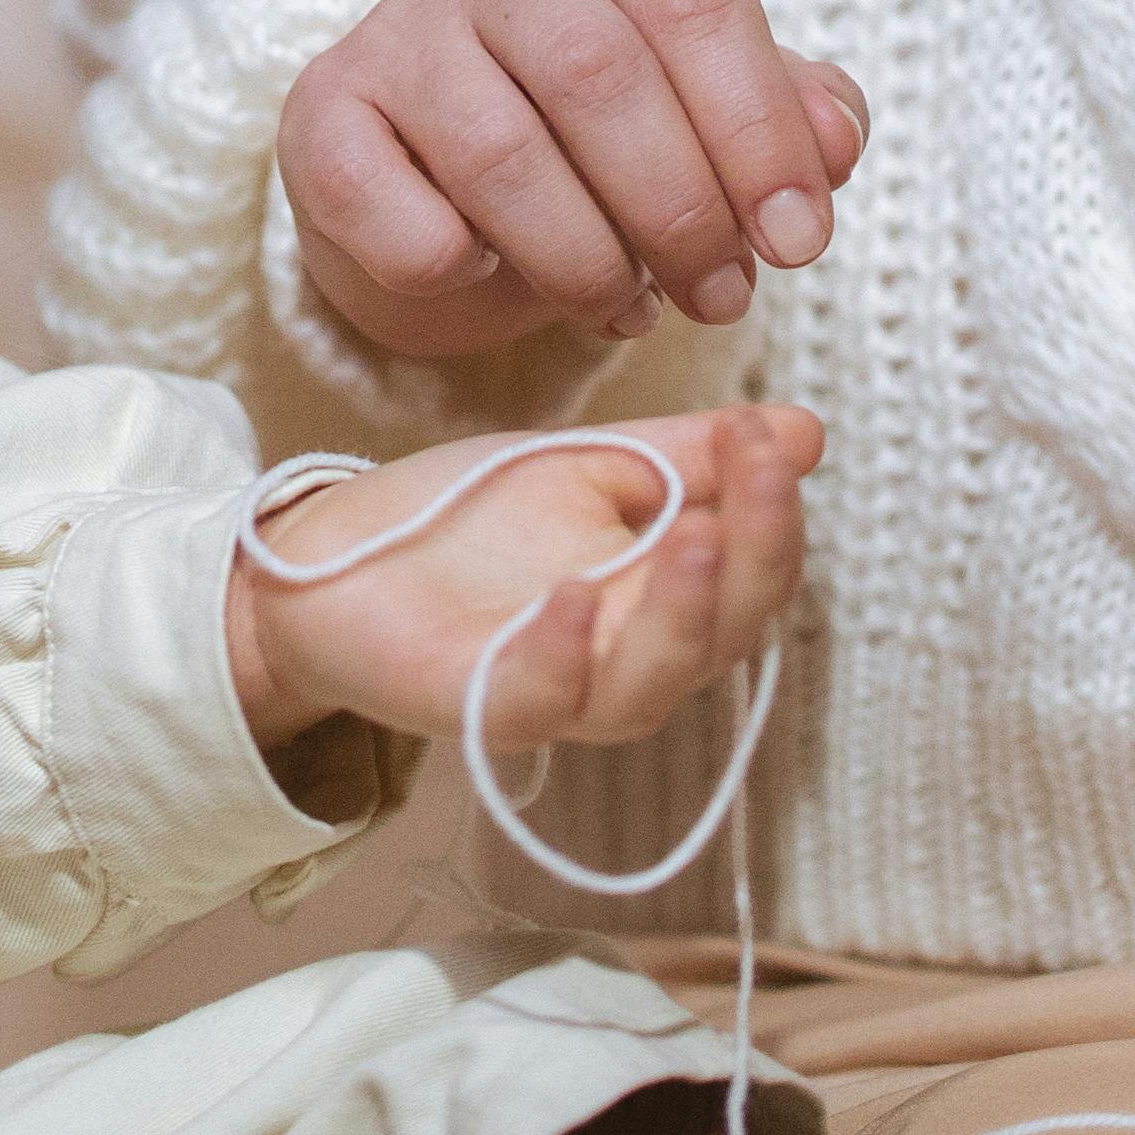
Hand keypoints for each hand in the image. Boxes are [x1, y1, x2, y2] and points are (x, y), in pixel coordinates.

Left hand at [225, 404, 819, 774]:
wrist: (331, 556)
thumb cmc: (469, 519)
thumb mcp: (590, 465)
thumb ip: (688, 456)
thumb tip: (803, 429)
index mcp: (662, 601)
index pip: (751, 572)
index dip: (771, 506)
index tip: (766, 431)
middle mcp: (625, 658)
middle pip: (723, 634)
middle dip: (753, 550)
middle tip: (755, 466)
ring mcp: (557, 691)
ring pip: (648, 684)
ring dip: (681, 611)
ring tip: (697, 532)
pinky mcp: (480, 706)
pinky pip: (538, 701)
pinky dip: (561, 655)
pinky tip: (573, 596)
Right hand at [279, 0, 867, 362]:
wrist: (432, 179)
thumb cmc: (593, 133)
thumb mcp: (709, 110)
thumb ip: (790, 113)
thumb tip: (834, 141)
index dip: (761, 133)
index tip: (800, 244)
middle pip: (601, 74)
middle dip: (681, 211)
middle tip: (721, 298)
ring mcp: (391, 24)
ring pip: (502, 154)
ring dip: (587, 260)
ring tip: (630, 307)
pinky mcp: (319, 114)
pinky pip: (397, 211)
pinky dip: (460, 267)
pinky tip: (494, 275)